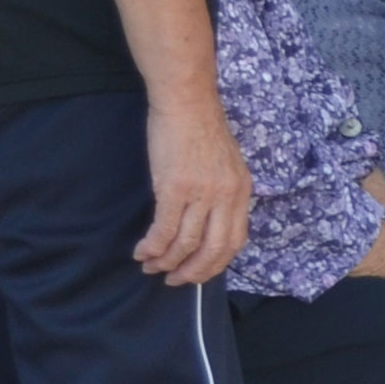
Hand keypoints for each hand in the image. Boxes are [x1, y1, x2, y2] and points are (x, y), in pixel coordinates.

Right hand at [135, 95, 252, 286]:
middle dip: (193, 272)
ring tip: (152, 267)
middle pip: (214, 250)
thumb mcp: (226, 165)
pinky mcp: (175, 188)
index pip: (235, 241)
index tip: (199, 273)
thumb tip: (208, 223)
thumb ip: (222, 194)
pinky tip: (142, 252)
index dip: (215, 264)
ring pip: (186, 243)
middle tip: (174, 281)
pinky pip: (164, 230)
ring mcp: (202, 194)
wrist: (187, 103)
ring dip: (167, 262)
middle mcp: (227, 196)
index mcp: (241, 192)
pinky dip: (153, 247)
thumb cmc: (201, 130)